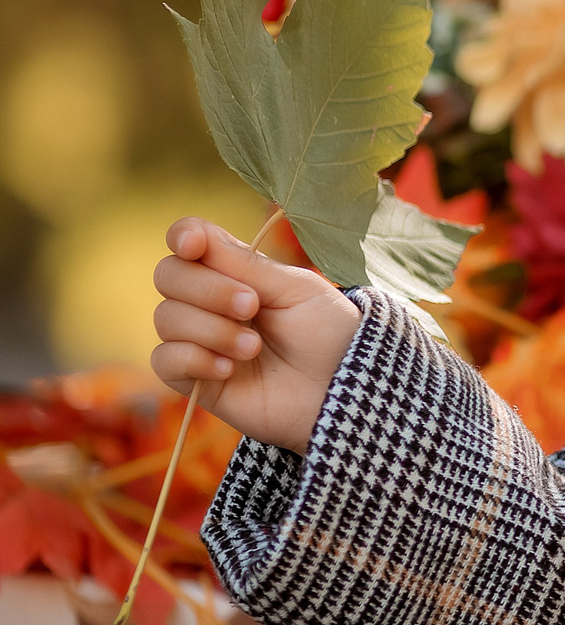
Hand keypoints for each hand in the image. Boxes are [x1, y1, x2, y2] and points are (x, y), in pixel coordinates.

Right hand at [150, 216, 360, 455]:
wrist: (340, 391)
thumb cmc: (327, 334)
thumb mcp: (295, 289)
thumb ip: (245, 264)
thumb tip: (195, 233)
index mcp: (237, 272)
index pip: (189, 243)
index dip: (184, 237)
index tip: (194, 245)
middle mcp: (210, 303)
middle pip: (168, 276)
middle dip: (208, 289)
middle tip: (253, 307)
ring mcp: (199, 340)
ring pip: (167, 318)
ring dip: (213, 330)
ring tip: (255, 347)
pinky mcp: (195, 380)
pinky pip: (164, 359)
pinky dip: (194, 359)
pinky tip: (230, 370)